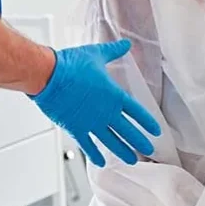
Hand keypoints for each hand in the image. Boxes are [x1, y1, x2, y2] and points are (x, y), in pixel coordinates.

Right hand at [31, 41, 160, 166]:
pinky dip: (95, 154)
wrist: (48, 75)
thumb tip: (127, 43)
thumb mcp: (97, 54)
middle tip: (150, 151)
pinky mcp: (75, 128)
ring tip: (132, 160)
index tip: (156, 132)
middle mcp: (106, 112)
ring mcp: (91, 123)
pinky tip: (101, 162)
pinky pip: (88, 145)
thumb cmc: (71, 64)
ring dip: (123, 152)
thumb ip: (114, 51)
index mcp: (114, 95)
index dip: (148, 122)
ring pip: (111, 142)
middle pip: (128, 131)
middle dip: (140, 142)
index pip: (137, 112)